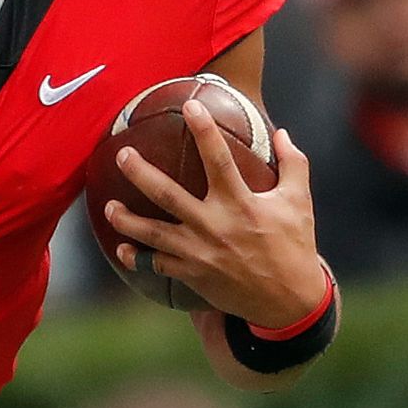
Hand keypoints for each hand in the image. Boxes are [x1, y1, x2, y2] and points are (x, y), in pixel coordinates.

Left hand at [103, 100, 325, 327]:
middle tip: (121, 154)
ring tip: (108, 207)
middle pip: (167, 194)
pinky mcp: (192, 274)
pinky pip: (157, 264)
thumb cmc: (294, 246)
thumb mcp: (299, 203)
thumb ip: (292, 165)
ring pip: (152, 233)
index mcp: (242, 203)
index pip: (219, 158)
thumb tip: (282, 132)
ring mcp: (199, 252)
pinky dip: (137, 258)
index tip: (190, 106)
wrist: (289, 302)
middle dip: (140, 173)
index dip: (204, 130)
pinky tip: (122, 249)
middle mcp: (215, 225)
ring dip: (126, 220)